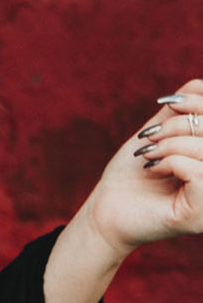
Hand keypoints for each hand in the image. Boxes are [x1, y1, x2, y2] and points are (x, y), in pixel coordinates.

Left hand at [81, 78, 202, 259]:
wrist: (107, 207)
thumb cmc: (136, 171)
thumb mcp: (162, 131)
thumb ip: (185, 109)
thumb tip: (199, 86)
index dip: (198, 101)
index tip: (168, 104)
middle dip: (177, 124)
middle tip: (151, 137)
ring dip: (169, 144)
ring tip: (149, 154)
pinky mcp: (200, 216)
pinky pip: (198, 172)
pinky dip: (170, 161)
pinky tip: (155, 169)